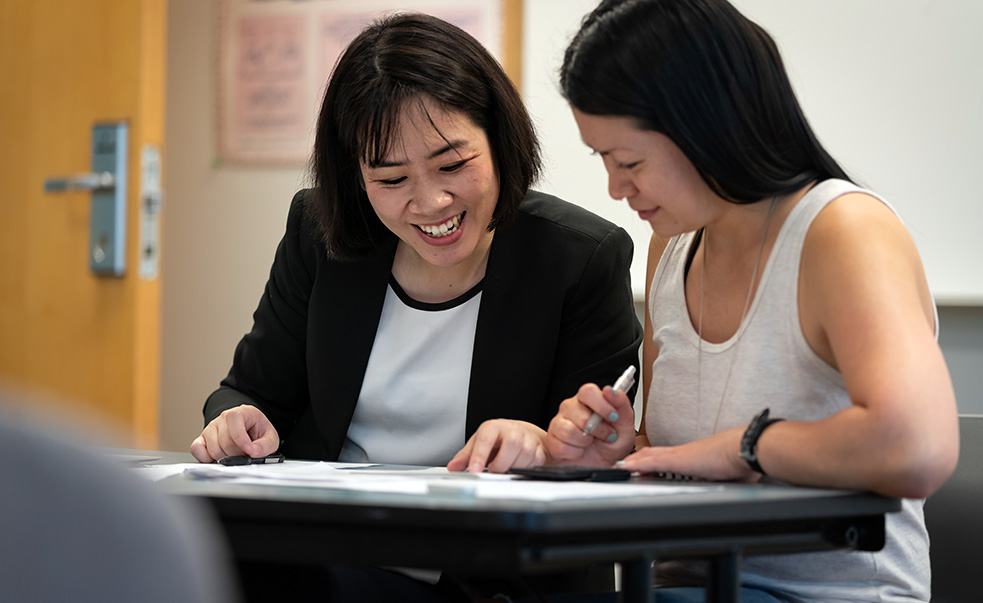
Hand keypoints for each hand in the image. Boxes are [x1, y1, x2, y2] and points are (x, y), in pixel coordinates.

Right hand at [189, 404, 279, 462]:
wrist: (249, 432)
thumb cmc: (257, 432)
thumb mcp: (270, 437)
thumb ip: (265, 445)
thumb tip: (253, 452)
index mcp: (240, 412)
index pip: (234, 422)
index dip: (242, 440)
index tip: (250, 451)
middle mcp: (222, 418)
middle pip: (225, 441)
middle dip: (237, 454)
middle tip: (245, 455)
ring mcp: (210, 428)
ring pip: (213, 449)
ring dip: (225, 458)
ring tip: (235, 455)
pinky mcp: (202, 439)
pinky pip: (197, 449)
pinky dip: (207, 458)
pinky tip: (219, 458)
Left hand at [447, 419, 548, 473]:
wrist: (522, 434)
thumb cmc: (497, 440)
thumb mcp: (479, 444)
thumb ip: (465, 456)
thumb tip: (453, 467)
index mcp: (493, 427)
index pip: (486, 439)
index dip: (479, 456)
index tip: (474, 471)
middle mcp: (513, 430)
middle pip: (512, 444)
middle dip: (501, 463)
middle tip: (494, 470)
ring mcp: (528, 439)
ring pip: (525, 454)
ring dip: (513, 467)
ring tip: (506, 467)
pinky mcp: (540, 449)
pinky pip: (535, 462)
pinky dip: (526, 468)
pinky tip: (518, 466)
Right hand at [545, 382, 634, 466]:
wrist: (602, 466)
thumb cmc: (611, 445)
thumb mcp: (625, 425)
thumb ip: (621, 405)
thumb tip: (611, 391)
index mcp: (588, 400)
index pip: (588, 391)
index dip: (601, 404)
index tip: (613, 417)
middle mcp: (571, 408)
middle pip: (579, 413)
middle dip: (598, 429)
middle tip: (605, 435)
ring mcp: (559, 423)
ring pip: (569, 430)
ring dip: (585, 442)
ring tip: (590, 443)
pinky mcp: (552, 441)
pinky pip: (562, 446)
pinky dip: (575, 453)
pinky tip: (580, 451)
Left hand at [618, 426, 754, 481]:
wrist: (747, 449)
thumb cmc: (743, 460)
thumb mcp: (729, 473)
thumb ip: (724, 477)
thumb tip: (730, 483)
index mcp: (694, 456)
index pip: (668, 456)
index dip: (653, 460)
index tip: (642, 464)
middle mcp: (684, 453)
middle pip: (654, 454)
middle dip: (638, 459)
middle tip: (623, 464)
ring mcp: (680, 455)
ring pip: (649, 456)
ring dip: (634, 461)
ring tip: (618, 466)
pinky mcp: (679, 460)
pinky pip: (652, 461)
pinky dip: (637, 464)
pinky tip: (625, 467)